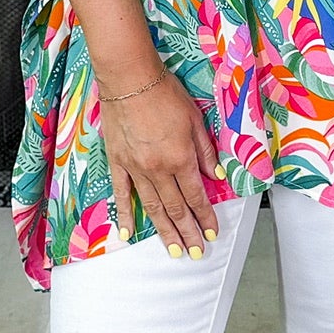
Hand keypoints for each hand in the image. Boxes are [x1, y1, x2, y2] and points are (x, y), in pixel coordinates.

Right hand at [98, 71, 223, 257]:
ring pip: (152, 207)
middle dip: (187, 232)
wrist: (129, 80)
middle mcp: (158, 169)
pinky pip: (122, 194)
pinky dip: (124, 215)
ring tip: (173, 250)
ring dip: (164, 231)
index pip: (196, 196)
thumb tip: (215, 177)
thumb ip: (205, 152)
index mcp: (181, 158)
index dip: (205, 216)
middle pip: (176, 208)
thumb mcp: (195, 120)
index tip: (211, 233)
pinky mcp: (117, 162)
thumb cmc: (165, 94)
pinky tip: (127, 233)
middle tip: (195, 252)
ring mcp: (136, 168)